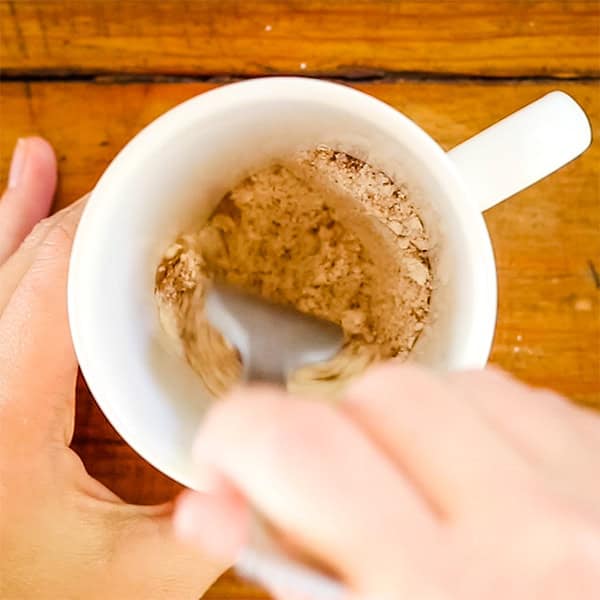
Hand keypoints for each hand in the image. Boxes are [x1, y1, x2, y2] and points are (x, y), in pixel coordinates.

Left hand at [0, 138, 231, 598]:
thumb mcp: (134, 578)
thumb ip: (205, 531)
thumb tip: (266, 480)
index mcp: (4, 407)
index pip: (54, 274)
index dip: (102, 221)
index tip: (152, 187)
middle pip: (21, 262)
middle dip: (79, 216)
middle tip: (132, 177)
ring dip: (22, 221)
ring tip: (40, 164)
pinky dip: (2, 260)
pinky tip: (11, 228)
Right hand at [174, 364, 599, 598]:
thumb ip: (286, 573)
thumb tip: (210, 503)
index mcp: (443, 595)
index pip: (300, 448)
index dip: (236, 433)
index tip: (229, 453)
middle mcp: (532, 529)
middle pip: (380, 393)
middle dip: (337, 434)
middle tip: (343, 494)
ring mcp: (587, 484)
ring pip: (449, 383)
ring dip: (412, 426)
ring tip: (421, 493)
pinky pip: (515, 396)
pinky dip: (475, 425)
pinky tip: (481, 482)